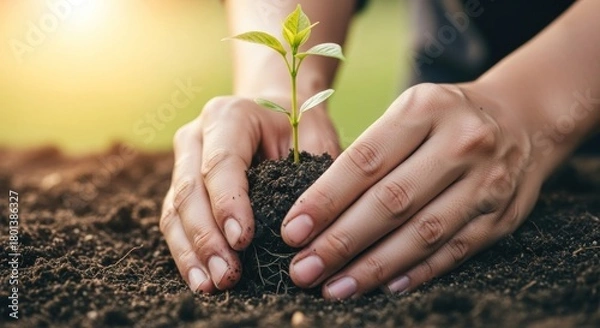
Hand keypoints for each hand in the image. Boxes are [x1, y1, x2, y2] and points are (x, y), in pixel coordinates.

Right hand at [160, 95, 339, 292]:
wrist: (278, 114)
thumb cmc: (300, 130)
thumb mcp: (315, 140)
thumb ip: (312, 173)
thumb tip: (308, 227)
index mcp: (230, 116)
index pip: (221, 162)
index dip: (228, 202)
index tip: (242, 240)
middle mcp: (196, 137)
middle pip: (190, 190)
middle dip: (207, 238)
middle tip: (227, 275)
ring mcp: (183, 162)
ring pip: (175, 210)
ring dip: (192, 252)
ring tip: (210, 285)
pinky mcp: (180, 187)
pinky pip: (174, 222)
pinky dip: (186, 253)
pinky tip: (201, 279)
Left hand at [281, 82, 546, 298]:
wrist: (523, 117)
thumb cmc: (446, 116)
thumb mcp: (410, 111)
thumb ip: (371, 152)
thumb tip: (316, 210)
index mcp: (425, 109)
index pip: (365, 161)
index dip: (325, 200)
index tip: (292, 231)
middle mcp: (461, 143)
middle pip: (391, 202)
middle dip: (340, 242)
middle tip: (303, 270)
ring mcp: (487, 182)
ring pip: (421, 234)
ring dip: (373, 267)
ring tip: (335, 287)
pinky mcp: (503, 216)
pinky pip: (454, 250)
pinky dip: (417, 272)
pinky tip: (384, 286)